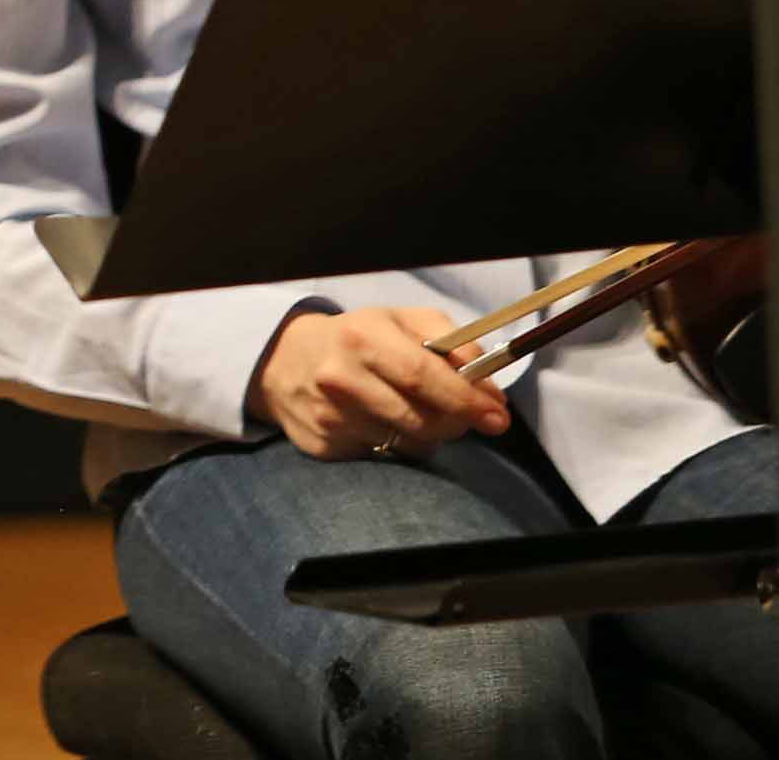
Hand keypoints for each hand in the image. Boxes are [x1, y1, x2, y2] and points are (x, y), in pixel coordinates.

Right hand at [252, 305, 509, 458]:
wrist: (281, 359)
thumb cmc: (355, 338)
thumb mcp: (399, 321)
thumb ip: (450, 341)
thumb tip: (487, 387)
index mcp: (362, 337)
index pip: (425, 377)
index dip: (467, 399)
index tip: (497, 416)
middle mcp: (341, 377)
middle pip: (423, 419)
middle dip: (457, 422)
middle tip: (466, 415)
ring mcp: (330, 416)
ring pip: (409, 444)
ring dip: (427, 434)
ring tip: (415, 412)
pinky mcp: (323, 446)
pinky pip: (383, 456)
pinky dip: (394, 444)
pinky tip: (381, 423)